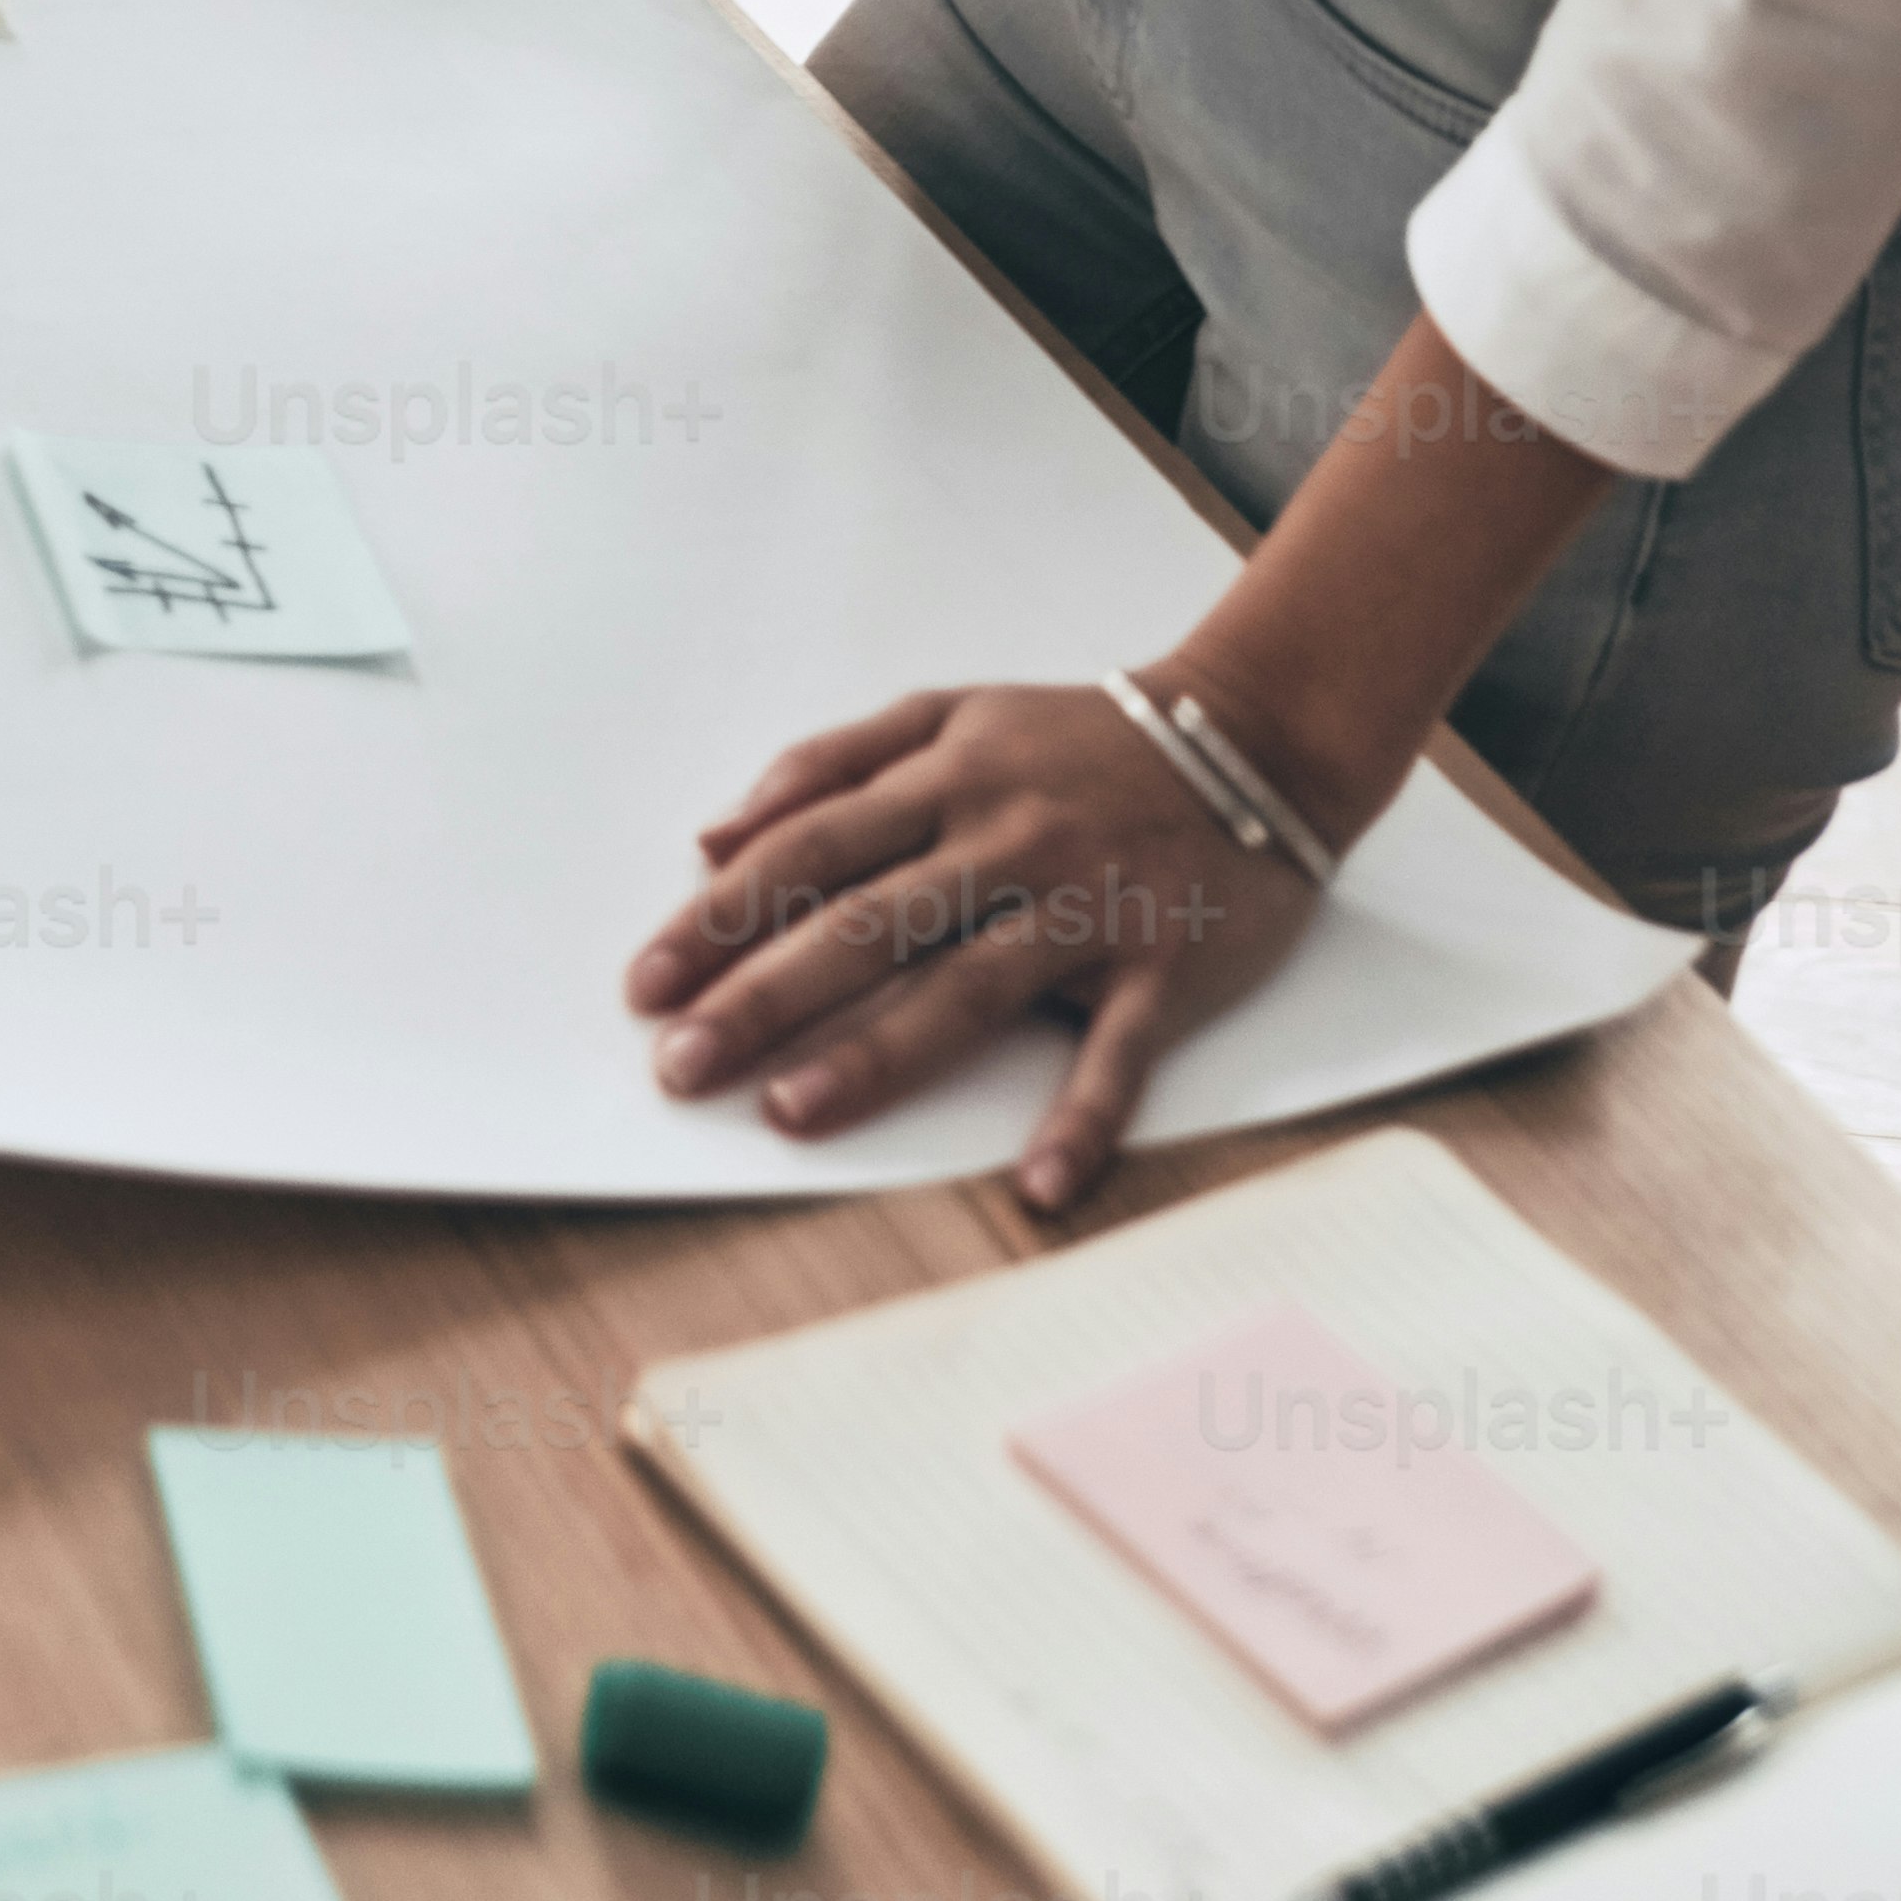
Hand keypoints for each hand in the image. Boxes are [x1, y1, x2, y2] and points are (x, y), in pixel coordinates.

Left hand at [629, 676, 1326, 1197]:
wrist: (1254, 734)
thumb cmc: (1079, 736)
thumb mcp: (952, 713)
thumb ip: (831, 764)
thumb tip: (715, 835)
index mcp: (945, 776)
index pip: (807, 850)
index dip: (720, 916)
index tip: (646, 981)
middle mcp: (1004, 838)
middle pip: (864, 924)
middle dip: (761, 997)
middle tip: (681, 1065)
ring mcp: (1085, 906)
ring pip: (965, 987)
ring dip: (876, 1057)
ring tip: (791, 1116)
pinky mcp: (1164, 967)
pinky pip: (1119, 1054)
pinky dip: (1082, 1120)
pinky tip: (1037, 1186)